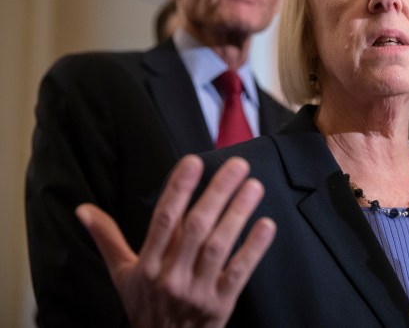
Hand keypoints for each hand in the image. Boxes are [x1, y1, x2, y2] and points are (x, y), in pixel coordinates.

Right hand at [76, 155, 275, 327]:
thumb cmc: (144, 304)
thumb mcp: (122, 274)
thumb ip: (107, 237)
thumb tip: (83, 209)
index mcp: (147, 265)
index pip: (164, 220)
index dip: (179, 189)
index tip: (194, 162)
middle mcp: (171, 277)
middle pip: (196, 228)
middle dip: (218, 193)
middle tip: (238, 164)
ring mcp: (197, 291)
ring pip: (219, 246)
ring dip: (238, 214)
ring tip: (253, 186)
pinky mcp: (221, 304)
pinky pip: (239, 272)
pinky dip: (253, 249)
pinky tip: (267, 225)